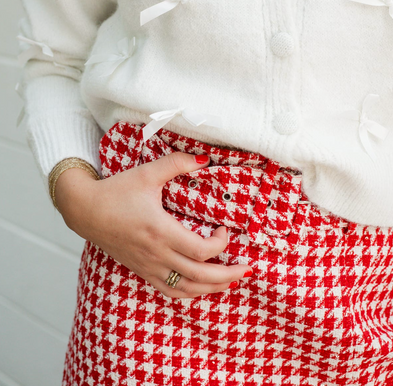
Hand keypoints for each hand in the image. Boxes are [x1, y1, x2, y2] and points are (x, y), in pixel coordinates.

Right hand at [55, 152, 251, 297]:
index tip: (224, 229)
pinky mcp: (142, 270)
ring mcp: (149, 266)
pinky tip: (201, 287)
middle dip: (228, 275)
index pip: (201, 251)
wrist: (85, 210)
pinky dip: (190, 293)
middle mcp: (156, 254)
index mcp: (160, 231)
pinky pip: (170, 291)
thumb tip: (205, 159)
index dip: (221, 244)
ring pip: (186, 289)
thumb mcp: (147, 173)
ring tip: (231, 282)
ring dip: (212, 289)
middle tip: (247, 268)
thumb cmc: (116, 191)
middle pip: (200, 276)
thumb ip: (177, 163)